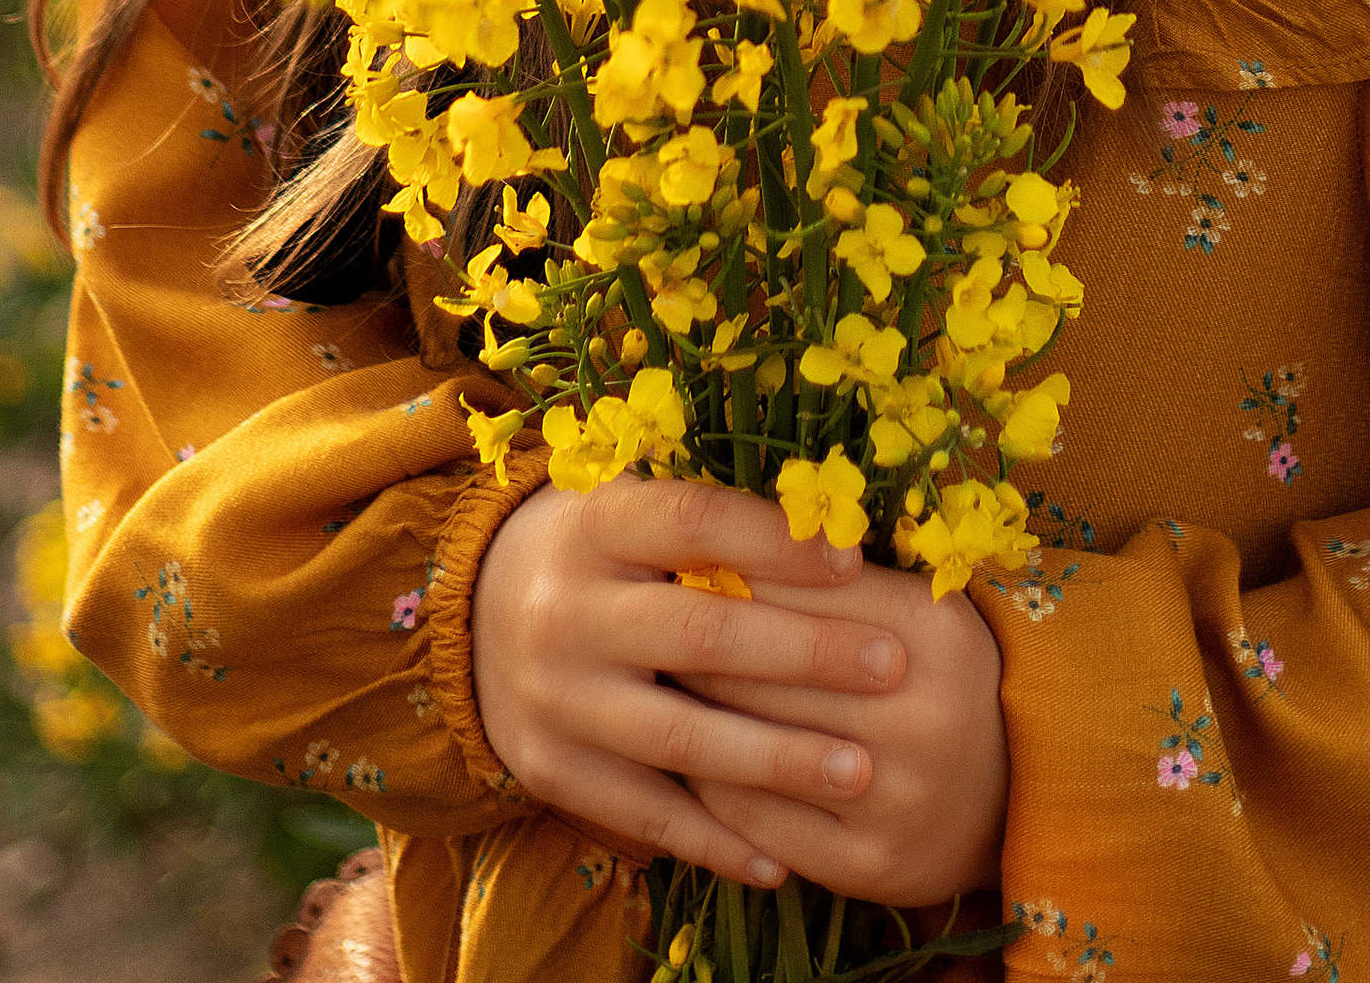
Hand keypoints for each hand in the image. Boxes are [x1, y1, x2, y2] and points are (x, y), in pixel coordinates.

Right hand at [472, 476, 919, 887]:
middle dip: (806, 654)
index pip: (695, 522)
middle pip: (700, 636)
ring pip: (681, 737)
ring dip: (777, 759)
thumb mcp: (637, 511)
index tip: (858, 563)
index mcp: (598, 525)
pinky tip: (782, 858)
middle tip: (891, 666)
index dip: (777, 542)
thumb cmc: (605, 554)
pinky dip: (717, 839)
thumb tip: (844, 541)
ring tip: (860, 770)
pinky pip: (646, 814)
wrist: (479, 614)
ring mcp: (557, 695)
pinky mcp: (552, 768)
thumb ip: (717, 525)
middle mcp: (568, 609)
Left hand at [681, 543, 1007, 908]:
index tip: (671, 562)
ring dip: (690, 710)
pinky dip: (707, 786)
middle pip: (766, 663)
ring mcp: (895, 797)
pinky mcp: (867, 864)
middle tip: (643, 622)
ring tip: (649, 682)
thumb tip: (717, 545)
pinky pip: (756, 819)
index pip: (796, 585)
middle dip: (693, 639)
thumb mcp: (909, 604)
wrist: (1008, 792)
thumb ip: (829, 579)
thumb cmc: (936, 673)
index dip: (726, 572)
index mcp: (931, 628)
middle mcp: (919, 713)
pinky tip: (684, 757)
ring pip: (754, 742)